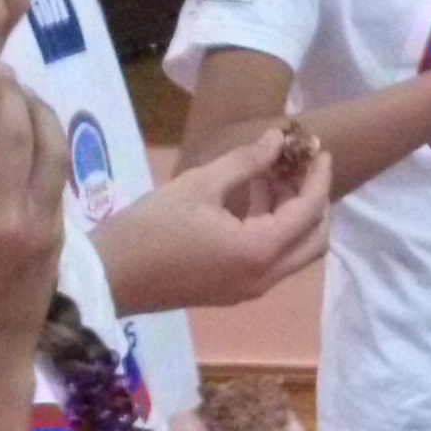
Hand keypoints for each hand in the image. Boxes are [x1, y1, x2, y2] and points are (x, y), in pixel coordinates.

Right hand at [0, 63, 68, 401]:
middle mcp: (0, 214)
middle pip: (12, 132)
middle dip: (6, 91)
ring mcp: (37, 223)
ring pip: (49, 147)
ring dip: (38, 109)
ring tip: (23, 91)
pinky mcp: (60, 231)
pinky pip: (57, 174)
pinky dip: (49, 143)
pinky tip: (38, 129)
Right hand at [92, 126, 330, 314]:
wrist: (110, 277)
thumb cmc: (151, 226)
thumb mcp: (199, 184)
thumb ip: (246, 161)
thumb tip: (277, 138)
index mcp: (260, 250)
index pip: (309, 211)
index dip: (318, 177)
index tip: (320, 149)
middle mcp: (265, 277)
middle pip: (315, 240)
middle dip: (316, 200)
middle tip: (302, 166)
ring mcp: (251, 290)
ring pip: (295, 252)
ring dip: (295, 215)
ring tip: (274, 173)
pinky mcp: (234, 291)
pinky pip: (273, 261)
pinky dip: (276, 231)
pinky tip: (255, 199)